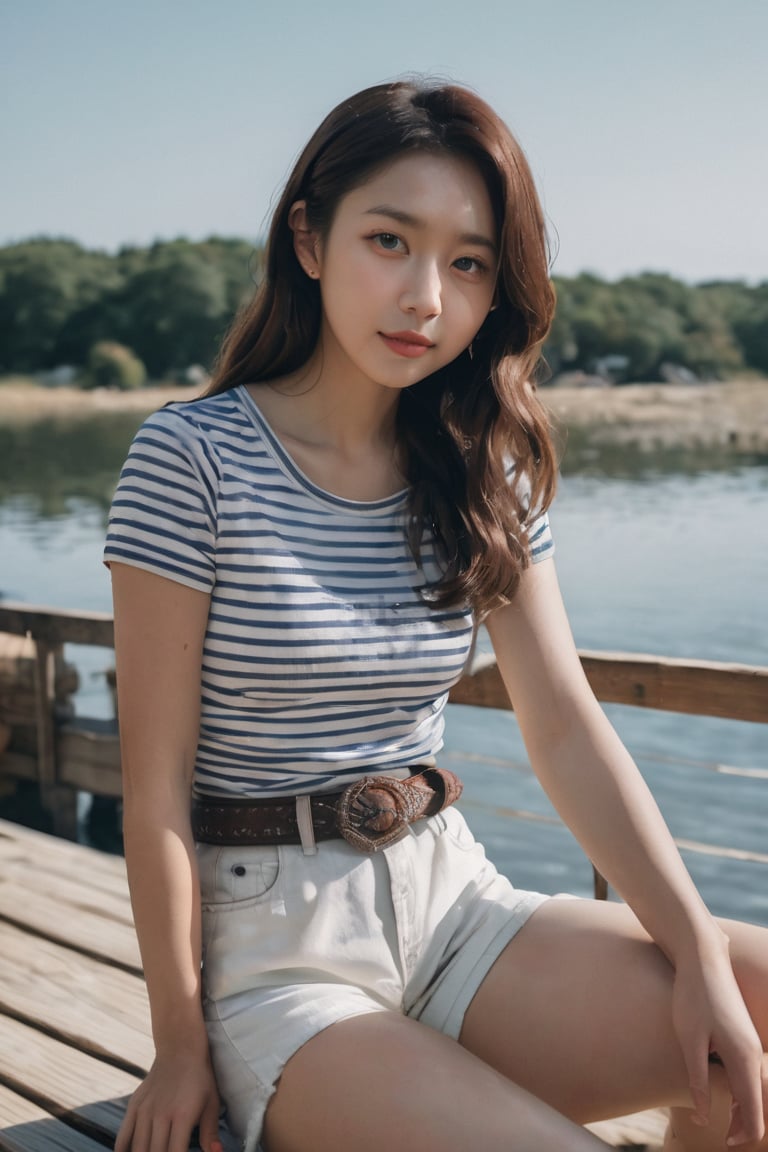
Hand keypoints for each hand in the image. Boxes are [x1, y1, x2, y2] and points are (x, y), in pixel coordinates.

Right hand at [115, 1050, 222, 1151]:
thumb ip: (210, 1132)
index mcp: (182, 1115)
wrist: (179, 1049)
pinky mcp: (134, 1106)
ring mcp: (144, 1110)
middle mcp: (160, 1115)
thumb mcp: (211, 1103)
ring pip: (137, 1149)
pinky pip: (123, 1136)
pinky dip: (123, 1150)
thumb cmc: (200, 1078)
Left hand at [671, 935, 764, 1146]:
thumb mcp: (689, 1041)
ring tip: (722, 1125)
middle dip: (744, 1126)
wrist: (702, 958)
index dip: (742, 1135)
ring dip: (742, 1109)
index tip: (724, 1144)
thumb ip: (697, 1081)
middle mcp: (753, 1054)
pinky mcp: (742, 1036)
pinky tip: (722, 1096)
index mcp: (743, 1059)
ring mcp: (749, 1044)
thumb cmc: (693, 996)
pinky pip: (747, 1072)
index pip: (754, 1113)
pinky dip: (740, 1091)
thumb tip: (701, 1117)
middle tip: (723, 1141)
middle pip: (758, 1104)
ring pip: (754, 1088)